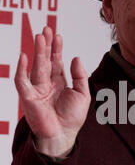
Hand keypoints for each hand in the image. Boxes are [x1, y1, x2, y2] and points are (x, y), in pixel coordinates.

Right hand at [14, 26, 90, 156]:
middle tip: (47, 29)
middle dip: (46, 45)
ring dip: (37, 51)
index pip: (56, 61)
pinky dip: (21, 69)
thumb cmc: (72, 118)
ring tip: (40, 36)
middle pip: (45, 60)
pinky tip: (24, 56)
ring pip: (36, 66)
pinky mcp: (28, 97)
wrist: (63, 135)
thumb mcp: (83, 94)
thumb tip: (76, 57)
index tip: (58, 36)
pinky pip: (21, 81)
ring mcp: (36, 89)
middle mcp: (47, 84)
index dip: (57, 48)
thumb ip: (80, 76)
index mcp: (59, 82)